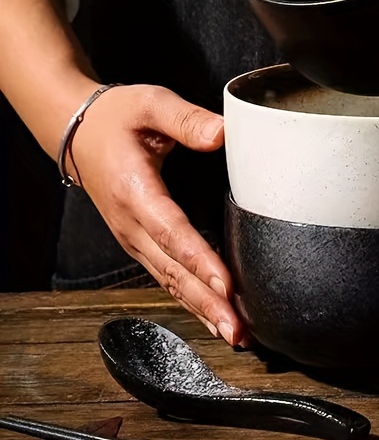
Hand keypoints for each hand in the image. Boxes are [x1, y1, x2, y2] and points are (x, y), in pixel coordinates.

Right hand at [67, 84, 246, 346]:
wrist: (78, 130)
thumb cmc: (118, 116)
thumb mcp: (151, 104)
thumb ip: (186, 119)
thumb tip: (222, 134)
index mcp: (135, 191)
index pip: (172, 232)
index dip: (200, 260)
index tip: (227, 284)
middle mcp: (131, 224)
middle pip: (173, 270)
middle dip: (207, 303)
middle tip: (240, 330)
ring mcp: (133, 238)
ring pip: (170, 281)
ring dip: (201, 310)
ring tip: (234, 335)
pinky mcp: (139, 242)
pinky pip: (166, 276)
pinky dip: (190, 299)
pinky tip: (213, 316)